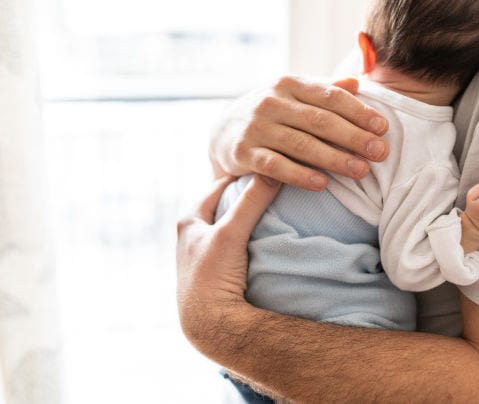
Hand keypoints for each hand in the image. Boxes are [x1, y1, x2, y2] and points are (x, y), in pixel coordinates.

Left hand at [176, 175, 281, 348]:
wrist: (209, 325)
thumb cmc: (212, 275)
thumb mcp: (231, 233)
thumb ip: (251, 202)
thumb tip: (273, 172)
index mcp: (189, 221)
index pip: (218, 187)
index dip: (240, 177)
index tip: (264, 169)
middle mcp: (192, 235)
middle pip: (223, 205)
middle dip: (244, 197)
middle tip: (270, 188)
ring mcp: (202, 254)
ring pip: (228, 226)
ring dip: (246, 219)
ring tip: (269, 211)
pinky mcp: (213, 271)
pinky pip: (233, 245)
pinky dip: (245, 238)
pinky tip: (260, 240)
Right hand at [209, 76, 388, 190]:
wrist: (223, 131)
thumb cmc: (271, 114)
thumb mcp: (293, 95)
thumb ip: (323, 89)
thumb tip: (357, 82)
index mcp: (289, 84)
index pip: (330, 96)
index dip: (359, 112)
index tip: (382, 128)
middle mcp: (271, 102)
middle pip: (319, 120)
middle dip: (353, 137)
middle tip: (380, 152)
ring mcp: (255, 127)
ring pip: (300, 144)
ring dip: (333, 159)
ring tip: (360, 171)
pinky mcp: (242, 152)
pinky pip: (275, 165)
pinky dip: (299, 175)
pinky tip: (322, 184)